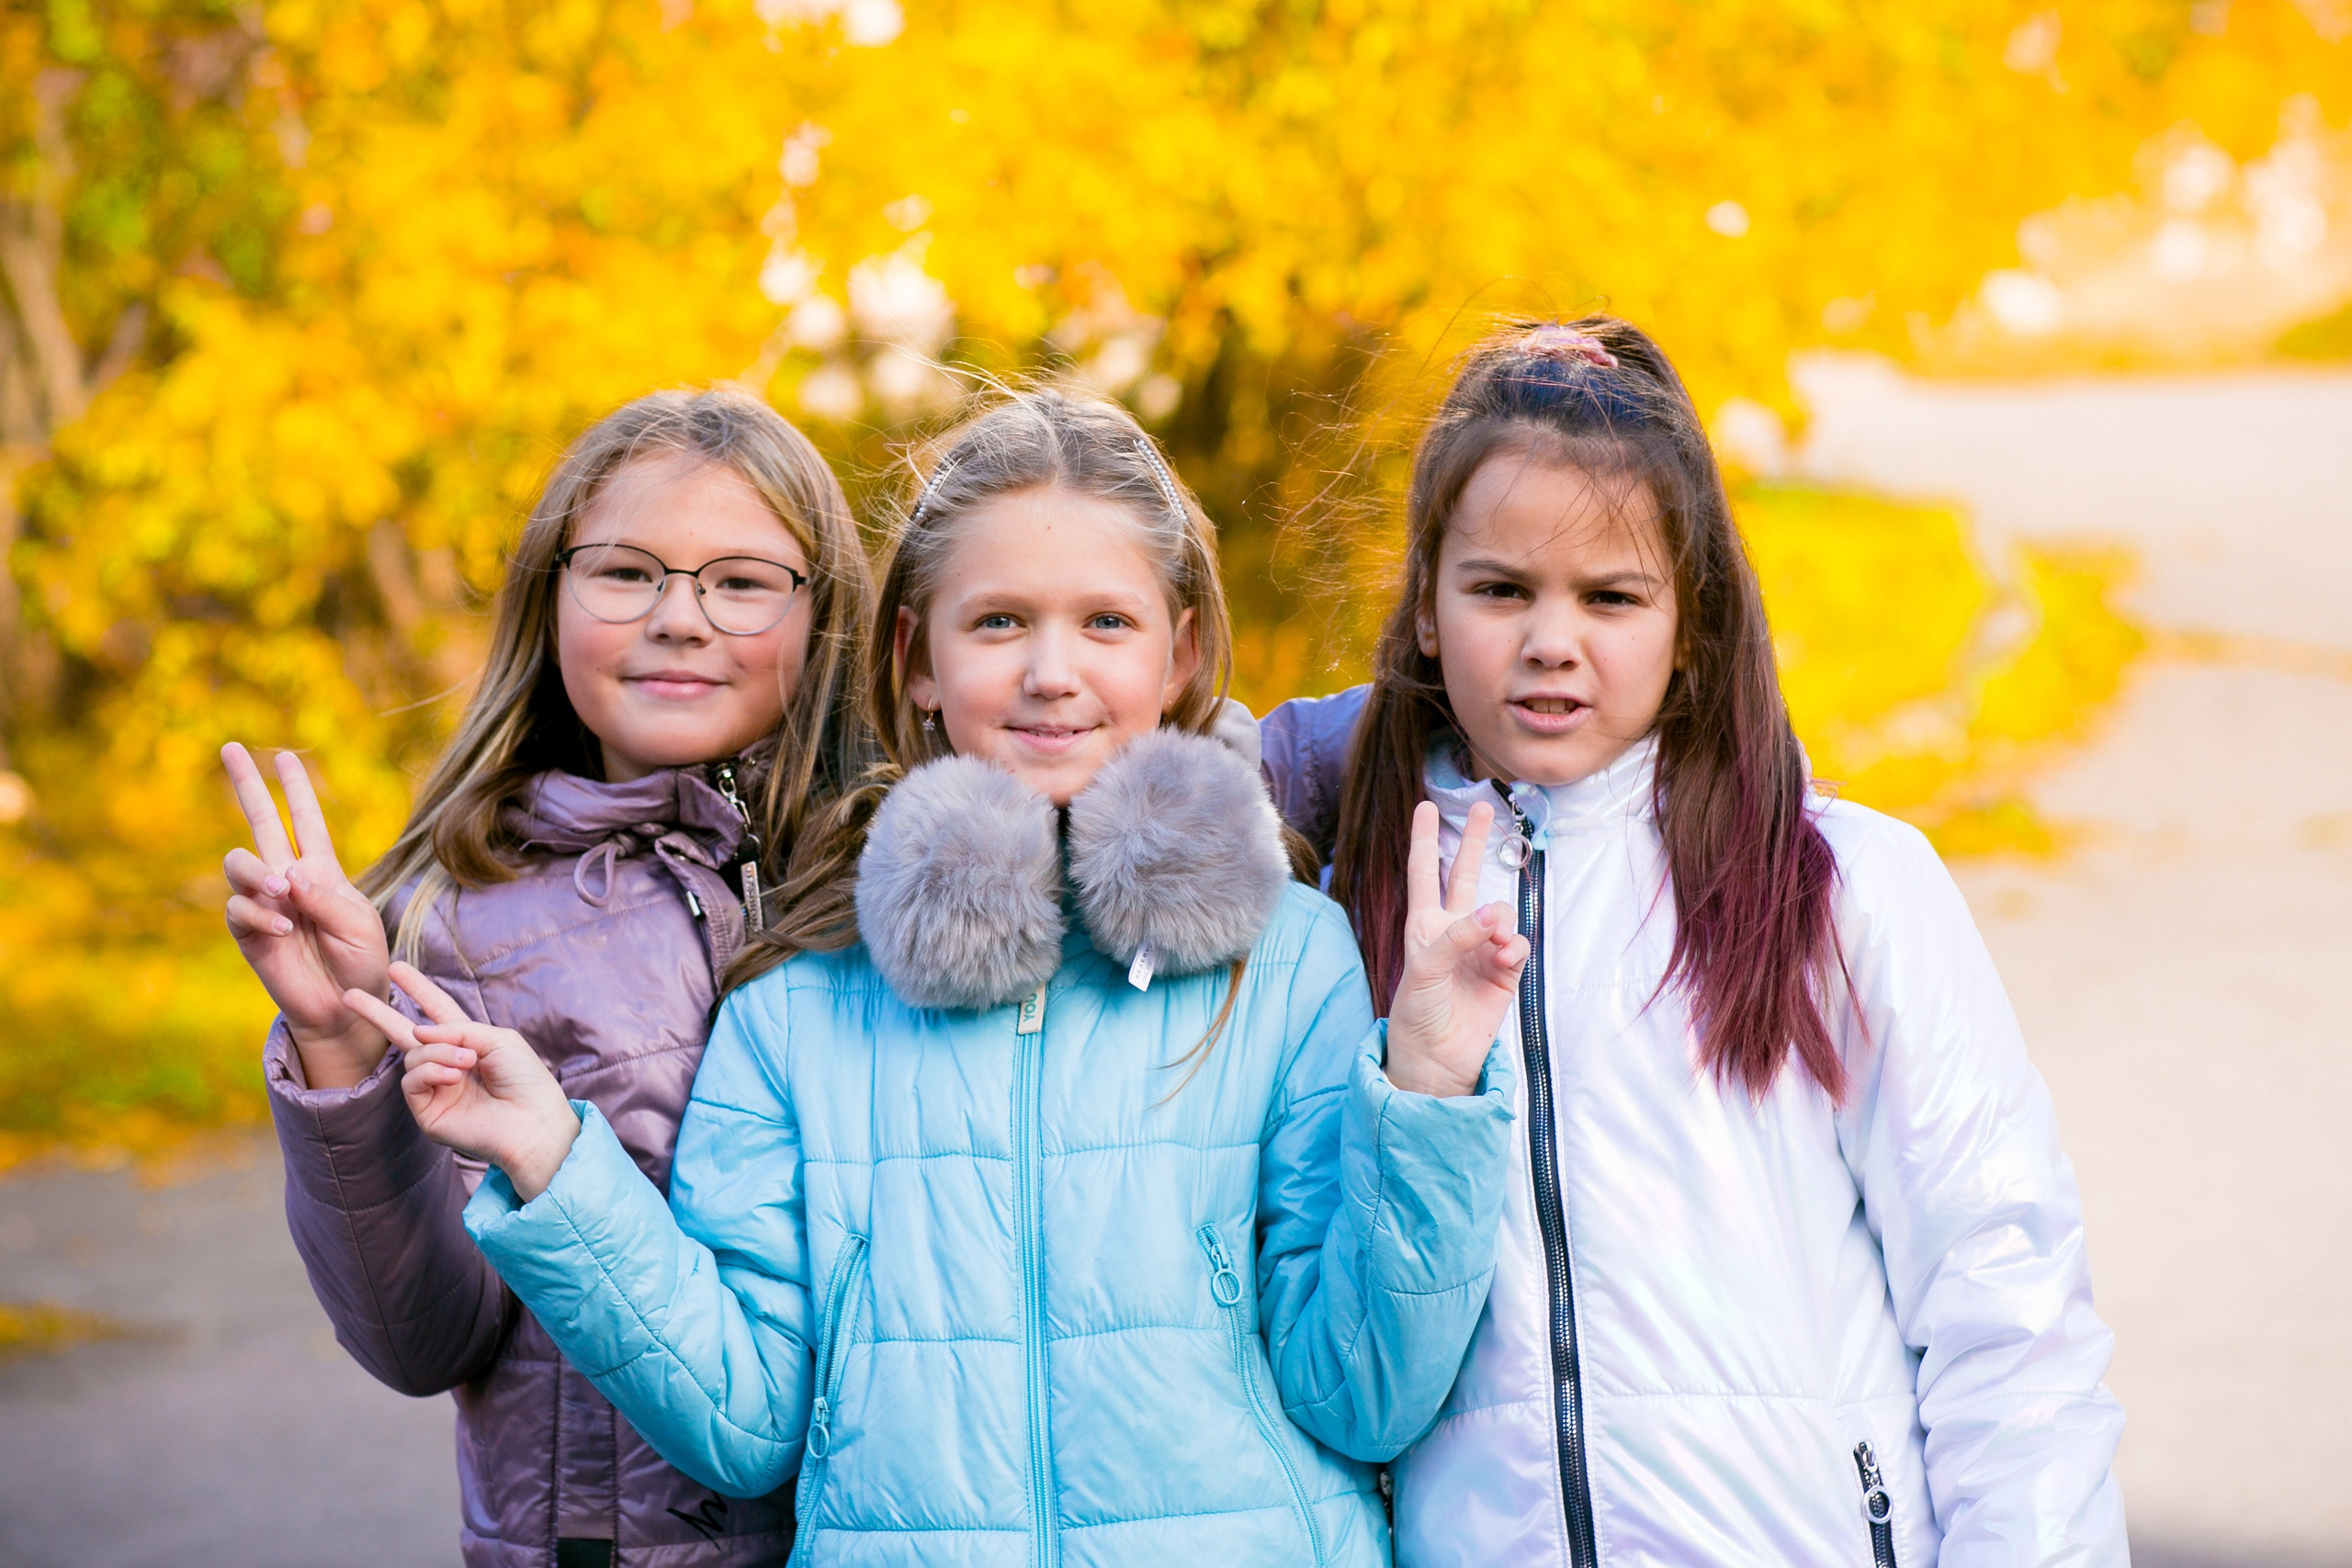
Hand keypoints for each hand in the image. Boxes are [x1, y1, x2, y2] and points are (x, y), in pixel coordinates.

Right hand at [221, 742, 392, 1087]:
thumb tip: (286, 873)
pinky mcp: (249, 935)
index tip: (285, 755)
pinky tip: (284, 931)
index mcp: (321, 870)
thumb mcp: (359, 923)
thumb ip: (326, 896)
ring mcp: (265, 904)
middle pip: (261, 822)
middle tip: (232, 748)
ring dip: (257, 872)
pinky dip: (261, 916)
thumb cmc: (361, 962)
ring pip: (239, 863)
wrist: (346, 1008)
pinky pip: (239, 910)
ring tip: (283, 893)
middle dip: (247, 785)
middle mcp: (288, 879)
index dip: (296, 788)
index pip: (306, 820)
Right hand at [342, 962, 580, 1201]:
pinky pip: (412, 1081)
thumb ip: (458, 1029)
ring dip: (439, 1053)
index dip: (419, 990)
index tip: (396, 968)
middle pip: (405, 1033)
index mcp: (468, 1043)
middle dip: (379, 1014)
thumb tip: (417, 1030)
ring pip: (414, 1056)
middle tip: (351, 995)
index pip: (437, 1011)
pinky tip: (454, 1077)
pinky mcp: (427, 1111)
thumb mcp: (498, 1039)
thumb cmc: (525, 1080)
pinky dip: (431, 1072)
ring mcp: (435, 1088)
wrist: (532, 1122)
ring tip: (467, 1062)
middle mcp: (447, 1064)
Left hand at [1383, 799, 1529, 1098]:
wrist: (1437, 1056)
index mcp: (1423, 925)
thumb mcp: (1424, 968)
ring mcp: (1480, 948)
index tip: (1425, 807)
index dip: (1425, 839)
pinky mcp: (1504, 971)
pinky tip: (1504, 958)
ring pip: (1499, 913)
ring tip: (1494, 944)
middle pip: (1465, 874)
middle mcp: (1453, 929)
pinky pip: (1516, 945)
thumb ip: (1456, 937)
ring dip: (1500, 921)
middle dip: (1474, 841)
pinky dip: (1512, 947)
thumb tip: (1493, 916)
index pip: (1424, 873)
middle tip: (1484, 807)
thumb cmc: (1417, 1011)